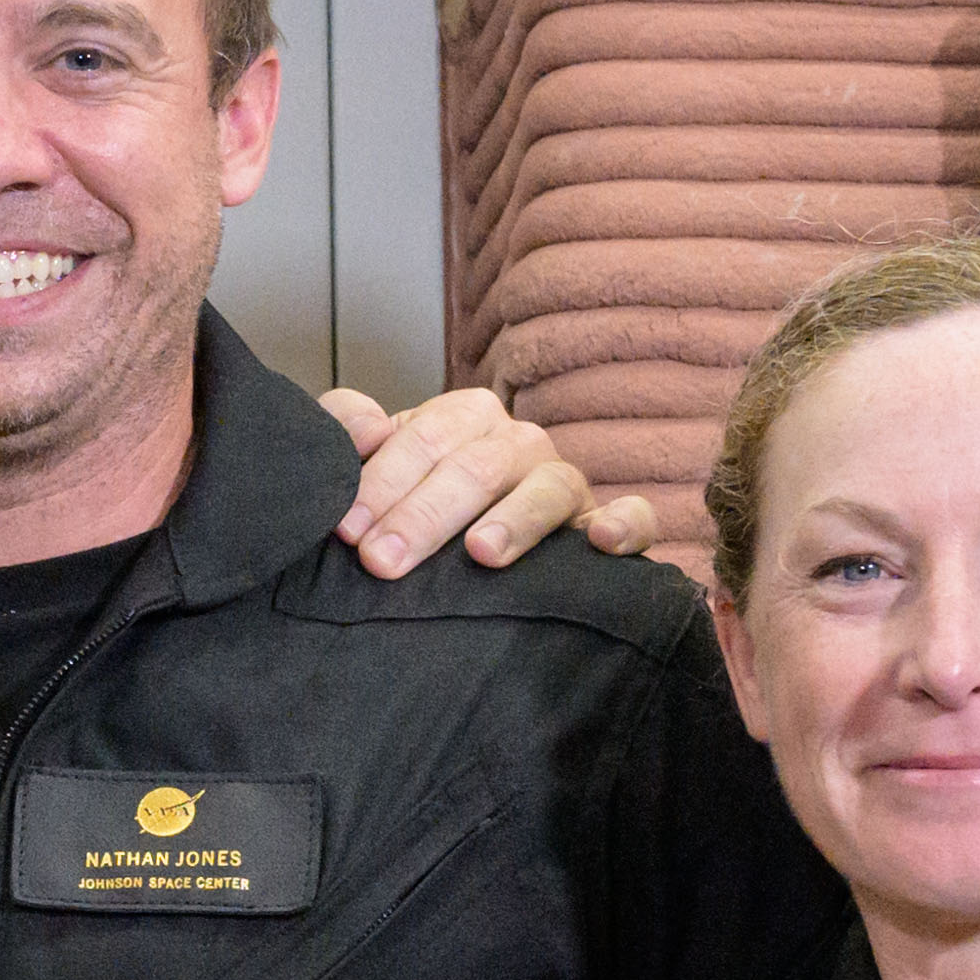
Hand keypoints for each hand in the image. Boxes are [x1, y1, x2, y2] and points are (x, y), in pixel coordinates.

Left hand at [317, 383, 655, 581]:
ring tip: (479, 553)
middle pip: (476, 468)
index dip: (382, 482)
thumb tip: (363, 430)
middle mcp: (518, 443)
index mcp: (463, 418)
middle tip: (381, 561)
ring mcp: (564, 482)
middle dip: (425, 515)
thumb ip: (349, 429)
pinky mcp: (603, 524)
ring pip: (548, 488)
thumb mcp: (373, 463)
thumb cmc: (411, 502)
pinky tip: (601, 543)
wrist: (467, 550)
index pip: (424, 438)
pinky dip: (623, 524)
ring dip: (515, 519)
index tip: (346, 531)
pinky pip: (633, 517)